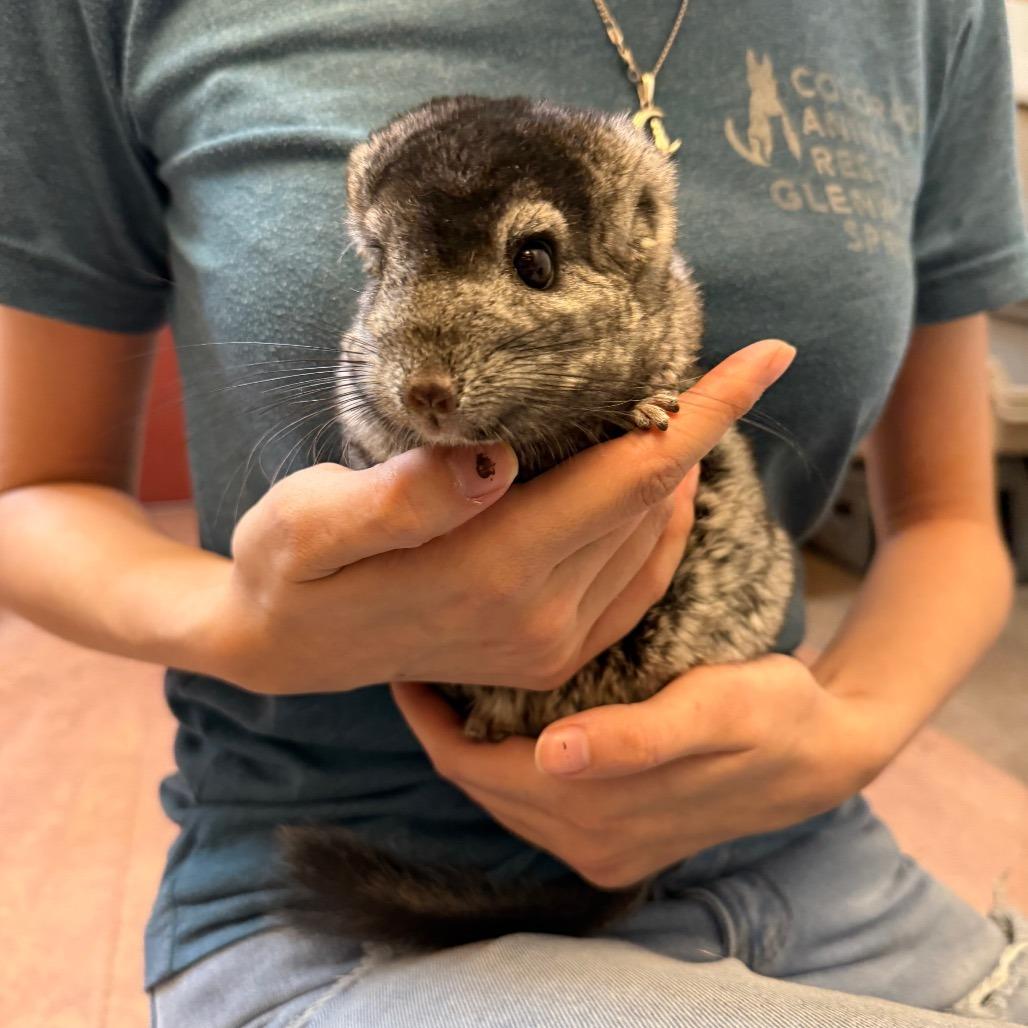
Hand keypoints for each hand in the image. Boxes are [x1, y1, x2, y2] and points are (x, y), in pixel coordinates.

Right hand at [205, 339, 795, 694]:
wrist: (284, 647)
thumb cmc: (289, 567)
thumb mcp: (313, 523)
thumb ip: (401, 499)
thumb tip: (496, 460)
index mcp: (493, 572)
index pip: (629, 476)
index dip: (705, 411)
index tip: (772, 353)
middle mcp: (539, 617)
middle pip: (653, 502)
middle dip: (697, 427)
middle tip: (723, 359)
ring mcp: (548, 644)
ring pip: (650, 539)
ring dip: (679, 472)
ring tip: (688, 407)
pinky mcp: (547, 654)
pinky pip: (635, 584)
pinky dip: (661, 529)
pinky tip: (661, 490)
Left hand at [392, 654, 883, 888]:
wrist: (823, 749)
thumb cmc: (770, 710)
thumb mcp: (714, 708)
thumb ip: (636, 737)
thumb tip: (554, 754)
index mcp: (603, 815)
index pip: (478, 770)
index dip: (433, 720)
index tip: (409, 661)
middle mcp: (592, 844)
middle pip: (480, 785)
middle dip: (443, 728)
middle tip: (422, 657)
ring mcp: (602, 848)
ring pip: (502, 794)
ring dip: (471, 743)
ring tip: (452, 681)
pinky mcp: (615, 840)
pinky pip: (533, 801)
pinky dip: (508, 759)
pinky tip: (505, 714)